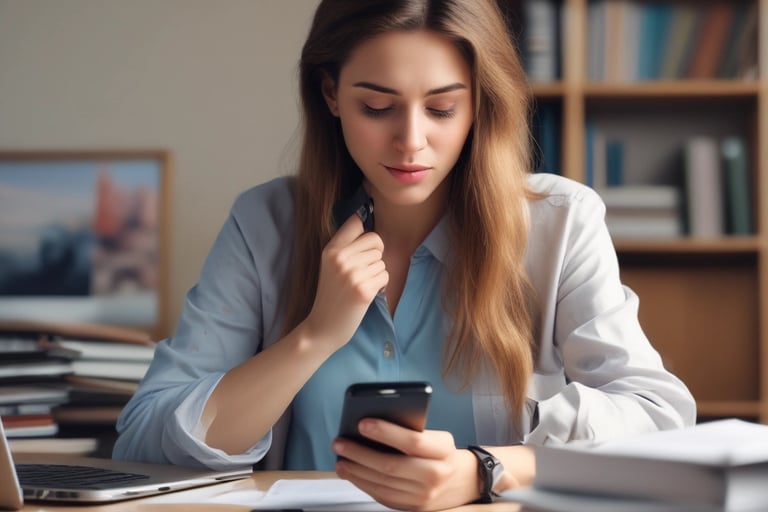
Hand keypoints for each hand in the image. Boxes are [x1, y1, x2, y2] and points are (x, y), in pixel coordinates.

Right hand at [301, 214, 387, 350]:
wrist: (323, 326)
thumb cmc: (331, 294)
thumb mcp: (329, 265)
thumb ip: (345, 245)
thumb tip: (364, 216)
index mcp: (330, 249)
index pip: (356, 222)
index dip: (366, 232)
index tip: (365, 242)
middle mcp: (340, 258)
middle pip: (376, 241)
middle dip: (375, 256)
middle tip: (361, 272)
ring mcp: (352, 274)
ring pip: (381, 260)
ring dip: (376, 273)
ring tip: (359, 285)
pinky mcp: (364, 290)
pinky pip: (385, 276)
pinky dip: (380, 285)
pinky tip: (365, 294)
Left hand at [332, 419, 515, 510]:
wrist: (465, 482)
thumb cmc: (442, 452)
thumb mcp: (436, 436)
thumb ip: (410, 431)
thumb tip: (369, 427)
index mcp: (443, 451)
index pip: (412, 441)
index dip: (385, 432)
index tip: (362, 423)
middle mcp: (436, 475)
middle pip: (391, 465)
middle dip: (360, 453)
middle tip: (339, 442)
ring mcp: (424, 496)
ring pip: (383, 484)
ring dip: (356, 471)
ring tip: (340, 458)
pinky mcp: (414, 508)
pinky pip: (383, 496)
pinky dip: (364, 484)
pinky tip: (352, 473)